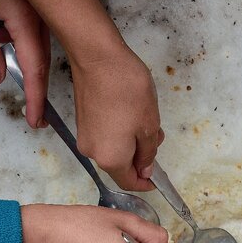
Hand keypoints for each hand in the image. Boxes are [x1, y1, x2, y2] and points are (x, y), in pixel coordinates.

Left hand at [0, 0, 50, 127]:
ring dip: (27, 63)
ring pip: (36, 44)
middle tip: (37, 116)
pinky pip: (31, 28)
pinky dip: (21, 43)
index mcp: (25, 20)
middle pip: (41, 60)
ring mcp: (38, 6)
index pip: (35, 70)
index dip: (36, 98)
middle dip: (37, 88)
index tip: (37, 122)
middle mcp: (39, 16)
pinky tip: (3, 37)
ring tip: (15, 74)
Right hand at [71, 44, 162, 191]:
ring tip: (147, 119)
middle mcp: (93, 153)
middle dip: (141, 158)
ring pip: (113, 150)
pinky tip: (130, 114)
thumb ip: (148, 153)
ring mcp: (85, 137)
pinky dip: (120, 133)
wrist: (98, 59)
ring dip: (132, 143)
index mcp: (111, 159)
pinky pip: (105, 137)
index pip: (129, 183)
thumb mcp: (149, 125)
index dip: (145, 183)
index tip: (159, 178)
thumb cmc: (127, 90)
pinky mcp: (82, 122)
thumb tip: (144, 170)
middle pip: (120, 166)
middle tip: (158, 137)